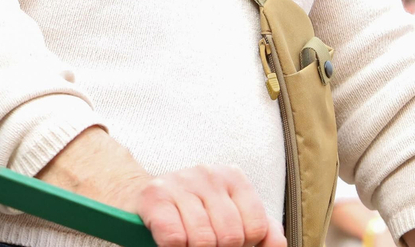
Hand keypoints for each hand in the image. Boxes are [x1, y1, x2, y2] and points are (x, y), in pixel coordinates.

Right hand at [108, 165, 283, 246]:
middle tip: (206, 242)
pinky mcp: (154, 196)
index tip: (229, 242)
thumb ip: (261, 228)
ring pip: (204, 240)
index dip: (245, 245)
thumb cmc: (191, 212)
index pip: (257, 228)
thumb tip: (276, 245)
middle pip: (231, 236)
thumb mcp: (231, 214)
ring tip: (188, 241)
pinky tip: (172, 240)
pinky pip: (175, 238)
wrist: (138, 199)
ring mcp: (180, 182)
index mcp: (233, 177)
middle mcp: (208, 174)